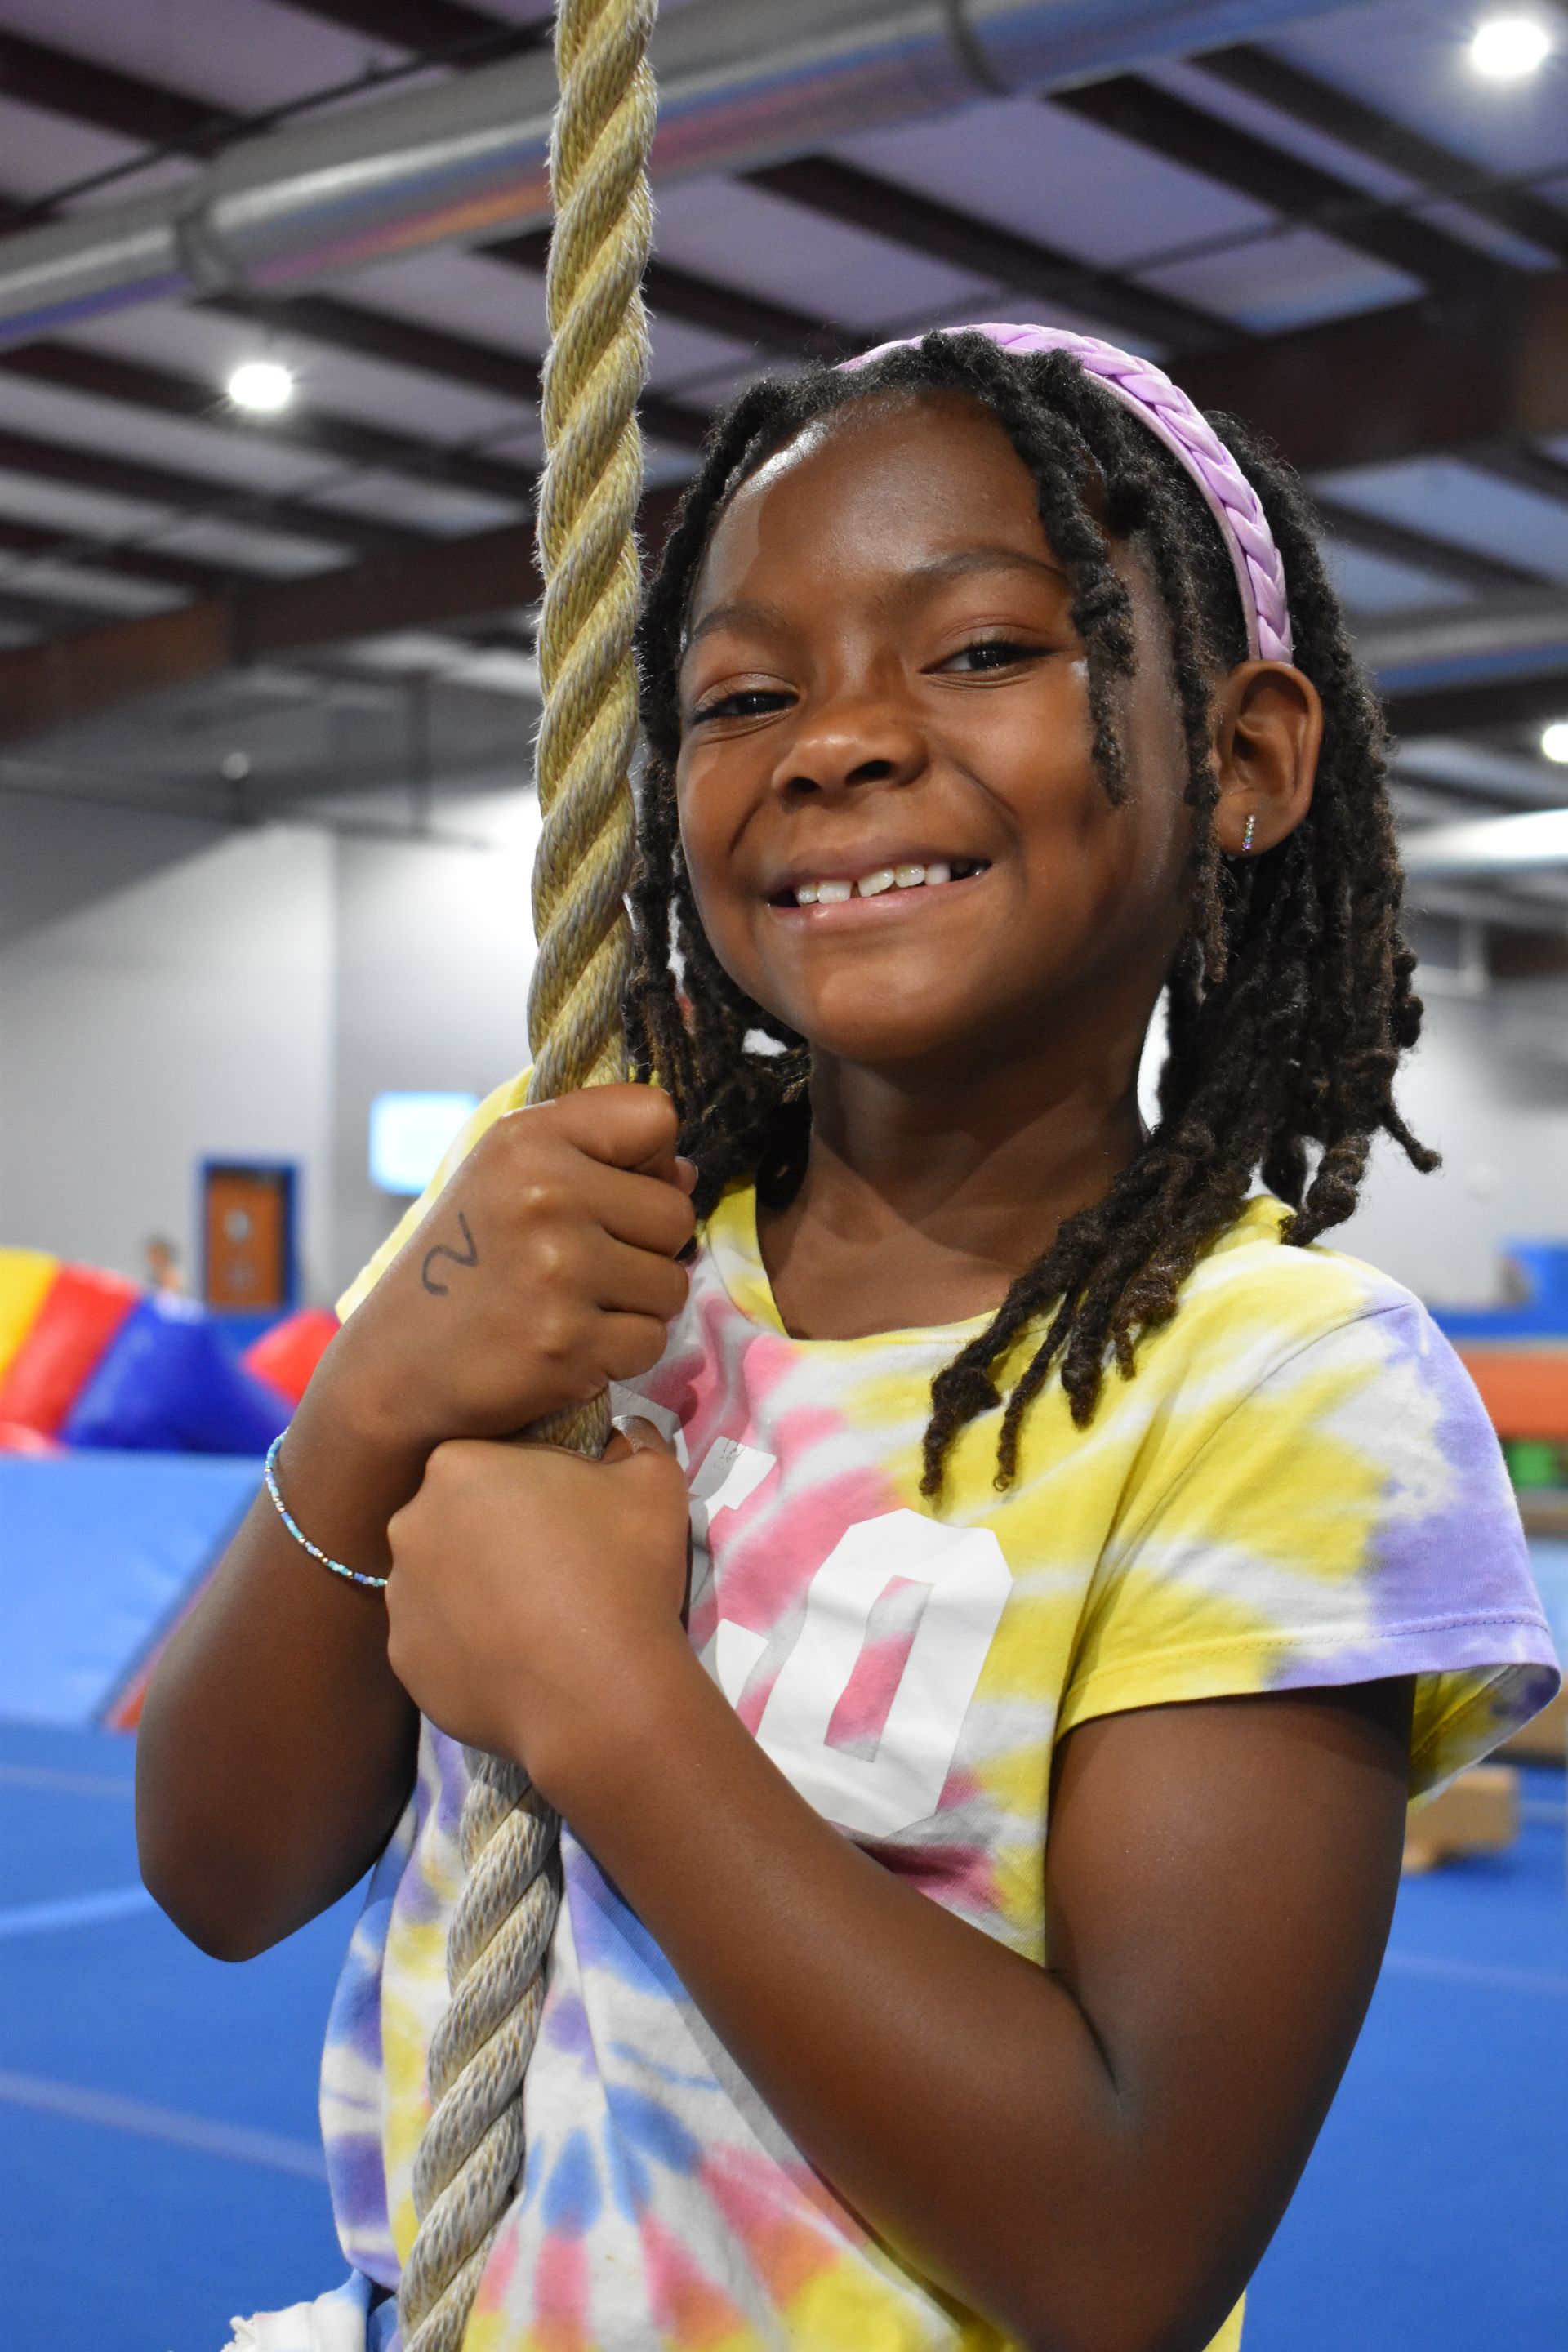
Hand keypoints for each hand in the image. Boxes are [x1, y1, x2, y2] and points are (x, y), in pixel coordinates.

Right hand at [320, 1085, 695, 1458]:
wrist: (395, 1369)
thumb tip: (685, 1175)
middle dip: (645, 1248)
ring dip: (636, 1305)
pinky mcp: (569, 1343)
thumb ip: (592, 1156)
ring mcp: (558, 1271)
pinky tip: (567, 1347)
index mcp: (526, 1139)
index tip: (609, 1192)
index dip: (648, 1161)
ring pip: (672, 1283)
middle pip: (676, 1211)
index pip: (655, 1116)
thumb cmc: (460, 1267)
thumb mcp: (502, 1179)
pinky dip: (619, 1354)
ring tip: (573, 1307)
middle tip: (584, 1268)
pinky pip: (651, 1342)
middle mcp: (544, 1194)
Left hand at [383, 1418, 696, 1801]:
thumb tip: (627, 1434)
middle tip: (552, 1565)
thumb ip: (636, 1443)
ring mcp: (400, 1598)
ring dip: (477, 1590)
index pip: (489, 1458)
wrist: (600, 1693)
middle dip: (494, 1533)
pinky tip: (515, 1659)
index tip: (566, 1512)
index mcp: (459, 1466)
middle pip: (454, 1516)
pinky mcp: (405, 1660)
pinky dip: (468, 1646)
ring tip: (535, 1620)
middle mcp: (410, 1524)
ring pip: (440, 1579)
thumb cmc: (623, 1572)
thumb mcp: (653, 1484)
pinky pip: (437, 1640)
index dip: (531, 1482)